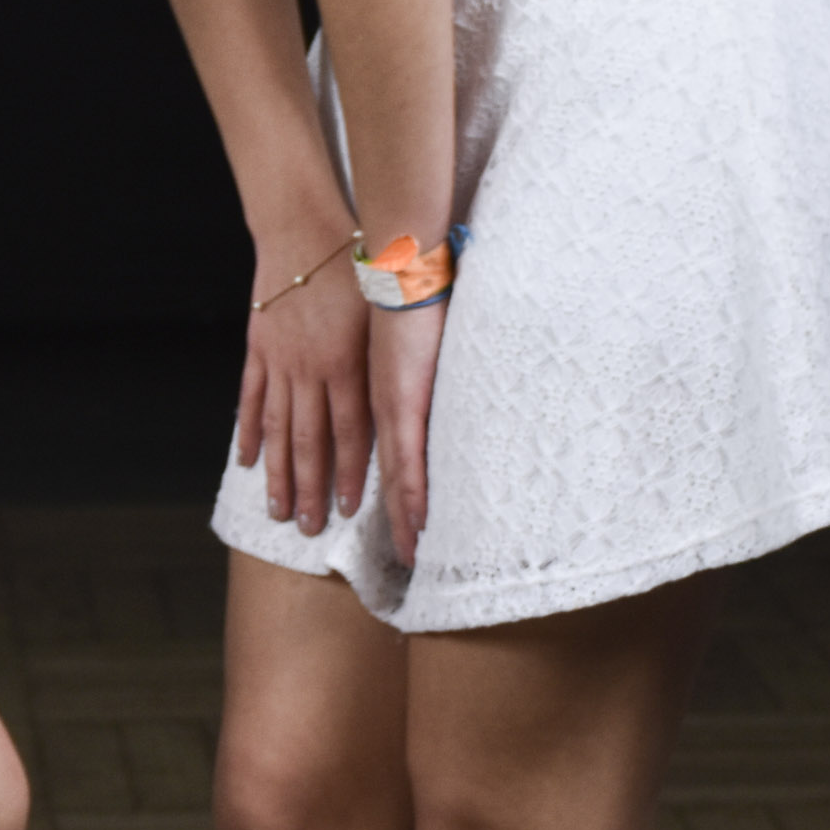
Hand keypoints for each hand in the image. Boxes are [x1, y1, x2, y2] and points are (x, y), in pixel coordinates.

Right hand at [237, 250, 373, 533]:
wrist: (304, 226)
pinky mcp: (259, 346)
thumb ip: (392, 356)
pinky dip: (250, 431)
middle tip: (309, 529)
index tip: (351, 509)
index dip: (351, 473)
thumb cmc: (355, 262)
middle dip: (311, 488)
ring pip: (279, 428)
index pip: (351, 431)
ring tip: (278, 510)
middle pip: (310, 440)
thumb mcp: (383, 309)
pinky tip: (249, 461)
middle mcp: (312, 368)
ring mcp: (280, 360)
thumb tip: (414, 398)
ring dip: (279, 473)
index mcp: (349, 361)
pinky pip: (253, 398)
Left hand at [368, 297, 445, 565]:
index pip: (389, 457)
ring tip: (410, 553)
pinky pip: (408, 458)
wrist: (399, 271)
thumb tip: (445, 378)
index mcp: (384, 397)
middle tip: (404, 558)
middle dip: (397, 520)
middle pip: (390, 478)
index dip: (395, 495)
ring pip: (396, 478)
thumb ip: (426, 368)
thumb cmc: (413, 298)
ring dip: (403, 519)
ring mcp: (393, 409)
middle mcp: (384, 411)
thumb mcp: (414, 344)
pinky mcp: (404, 401)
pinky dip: (412, 493)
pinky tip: (416, 521)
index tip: (401, 525)